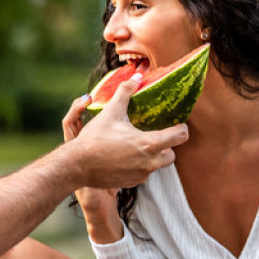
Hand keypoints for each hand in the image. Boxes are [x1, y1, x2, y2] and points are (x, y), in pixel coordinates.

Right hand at [62, 72, 187, 197]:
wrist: (77, 165)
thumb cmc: (95, 138)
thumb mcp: (111, 111)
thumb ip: (126, 91)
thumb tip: (137, 76)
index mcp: (149, 144)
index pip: (180, 136)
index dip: (181, 128)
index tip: (176, 123)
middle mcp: (149, 162)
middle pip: (172, 155)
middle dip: (167, 145)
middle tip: (155, 135)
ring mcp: (141, 175)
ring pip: (157, 165)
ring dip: (153, 156)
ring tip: (138, 144)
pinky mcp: (131, 182)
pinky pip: (143, 173)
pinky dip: (140, 165)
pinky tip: (126, 156)